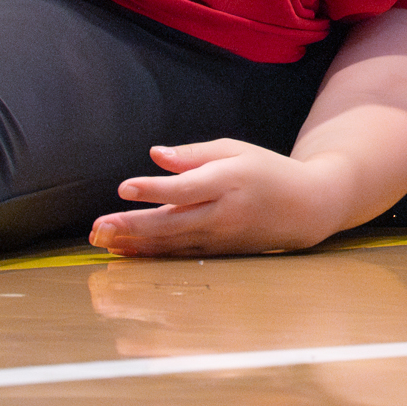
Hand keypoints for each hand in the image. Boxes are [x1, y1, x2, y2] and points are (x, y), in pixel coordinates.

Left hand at [88, 140, 338, 257]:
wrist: (308, 207)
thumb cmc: (267, 171)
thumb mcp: (236, 150)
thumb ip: (194, 154)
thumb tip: (155, 156)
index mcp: (231, 180)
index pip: (187, 188)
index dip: (154, 189)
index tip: (123, 187)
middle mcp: (225, 213)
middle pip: (172, 223)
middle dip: (132, 226)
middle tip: (98, 226)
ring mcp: (223, 238)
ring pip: (172, 244)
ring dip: (134, 243)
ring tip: (101, 240)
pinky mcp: (221, 253)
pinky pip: (180, 255)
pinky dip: (152, 254)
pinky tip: (126, 252)